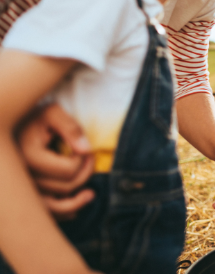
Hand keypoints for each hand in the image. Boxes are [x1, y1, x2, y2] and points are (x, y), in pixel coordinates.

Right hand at [17, 104, 94, 219]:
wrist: (11, 125)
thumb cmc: (35, 117)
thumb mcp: (53, 112)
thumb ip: (70, 127)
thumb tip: (86, 150)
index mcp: (27, 156)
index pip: (68, 170)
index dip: (84, 160)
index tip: (85, 148)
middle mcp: (20, 177)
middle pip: (65, 187)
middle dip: (85, 174)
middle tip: (90, 160)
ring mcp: (20, 189)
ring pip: (54, 207)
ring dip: (77, 201)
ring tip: (90, 194)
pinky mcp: (22, 197)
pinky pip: (44, 214)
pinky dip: (62, 213)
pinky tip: (76, 205)